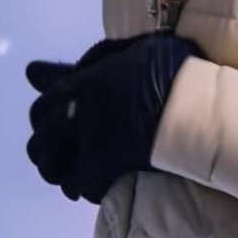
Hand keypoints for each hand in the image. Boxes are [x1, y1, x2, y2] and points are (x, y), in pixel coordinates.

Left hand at [25, 31, 198, 202]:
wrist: (196, 101)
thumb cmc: (175, 69)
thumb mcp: (136, 49)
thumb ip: (100, 56)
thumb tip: (57, 64)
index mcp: (87, 80)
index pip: (46, 101)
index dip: (41, 114)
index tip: (46, 122)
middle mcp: (81, 108)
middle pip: (43, 134)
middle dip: (43, 145)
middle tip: (52, 154)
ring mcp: (91, 137)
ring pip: (52, 162)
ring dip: (55, 169)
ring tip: (65, 175)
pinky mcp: (104, 163)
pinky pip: (79, 182)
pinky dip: (81, 187)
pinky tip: (90, 187)